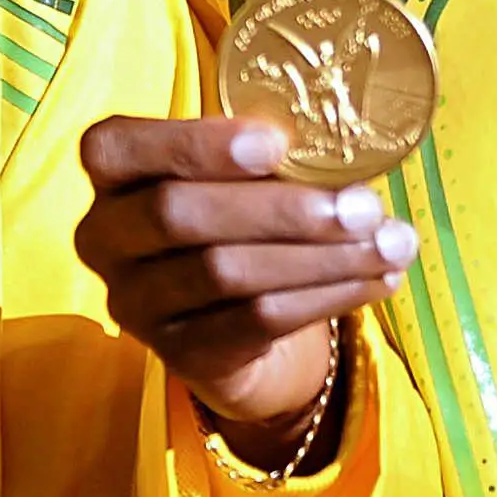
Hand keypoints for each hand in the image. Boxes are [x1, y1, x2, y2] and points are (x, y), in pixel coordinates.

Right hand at [74, 116, 415, 447]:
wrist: (236, 329)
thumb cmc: (239, 224)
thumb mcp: (237, 179)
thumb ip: (262, 159)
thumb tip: (341, 147)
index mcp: (110, 177)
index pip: (116, 149)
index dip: (190, 144)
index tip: (275, 143)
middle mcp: (104, 240)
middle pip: (176, 214)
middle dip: (279, 208)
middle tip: (362, 205)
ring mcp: (136, 303)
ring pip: (224, 272)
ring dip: (320, 256)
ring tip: (392, 243)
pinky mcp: (181, 353)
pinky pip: (256, 321)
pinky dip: (327, 296)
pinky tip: (378, 280)